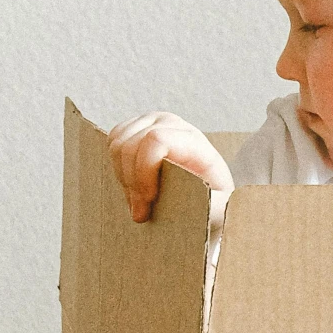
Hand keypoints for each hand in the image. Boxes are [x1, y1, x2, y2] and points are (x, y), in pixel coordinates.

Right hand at [108, 112, 233, 223]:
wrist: (207, 189)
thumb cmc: (212, 199)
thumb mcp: (219, 208)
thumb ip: (212, 205)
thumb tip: (195, 202)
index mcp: (193, 141)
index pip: (156, 140)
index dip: (144, 170)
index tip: (148, 199)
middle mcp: (172, 124)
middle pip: (131, 144)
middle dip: (130, 182)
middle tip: (140, 210)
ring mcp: (152, 122)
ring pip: (118, 143)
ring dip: (123, 176)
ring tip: (137, 199)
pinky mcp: (137, 127)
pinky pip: (113, 139)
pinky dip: (116, 166)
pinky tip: (132, 184)